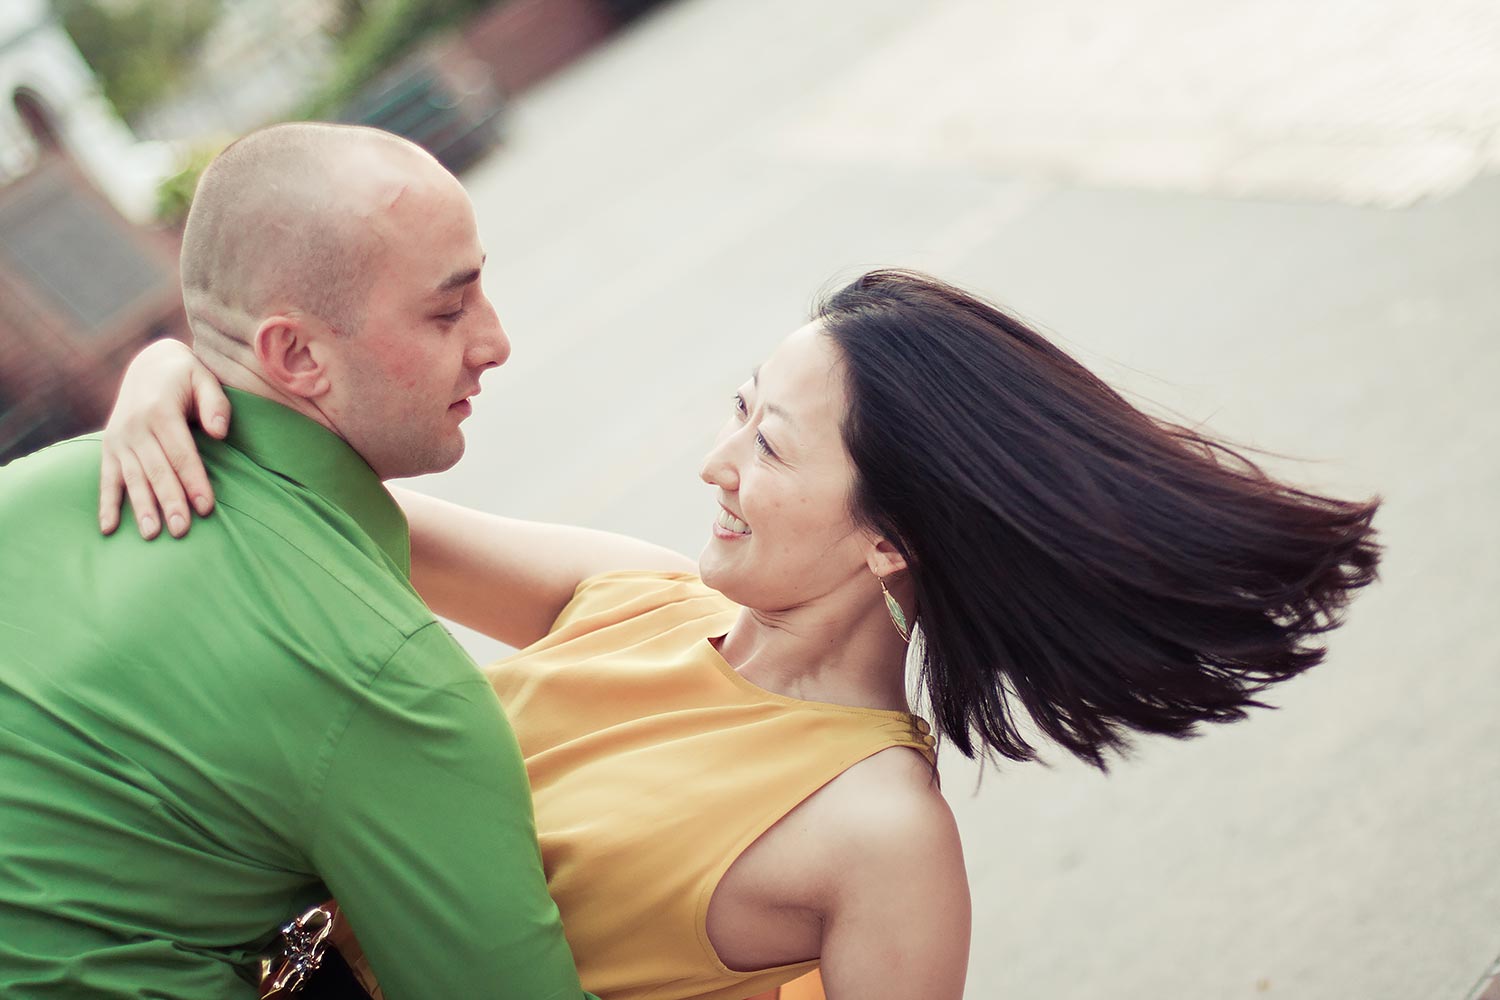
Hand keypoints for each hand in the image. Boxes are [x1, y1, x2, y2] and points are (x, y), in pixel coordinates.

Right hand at [100, 339, 230, 538]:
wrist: (149, 365)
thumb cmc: (185, 377)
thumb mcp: (204, 378)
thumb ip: (215, 403)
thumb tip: (220, 432)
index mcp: (161, 411)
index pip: (181, 454)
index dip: (194, 481)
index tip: (206, 507)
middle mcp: (136, 427)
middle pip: (157, 471)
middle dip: (170, 501)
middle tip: (181, 530)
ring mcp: (120, 439)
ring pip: (133, 478)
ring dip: (141, 508)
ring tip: (152, 534)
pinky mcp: (109, 447)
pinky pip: (107, 479)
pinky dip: (107, 504)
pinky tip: (109, 529)